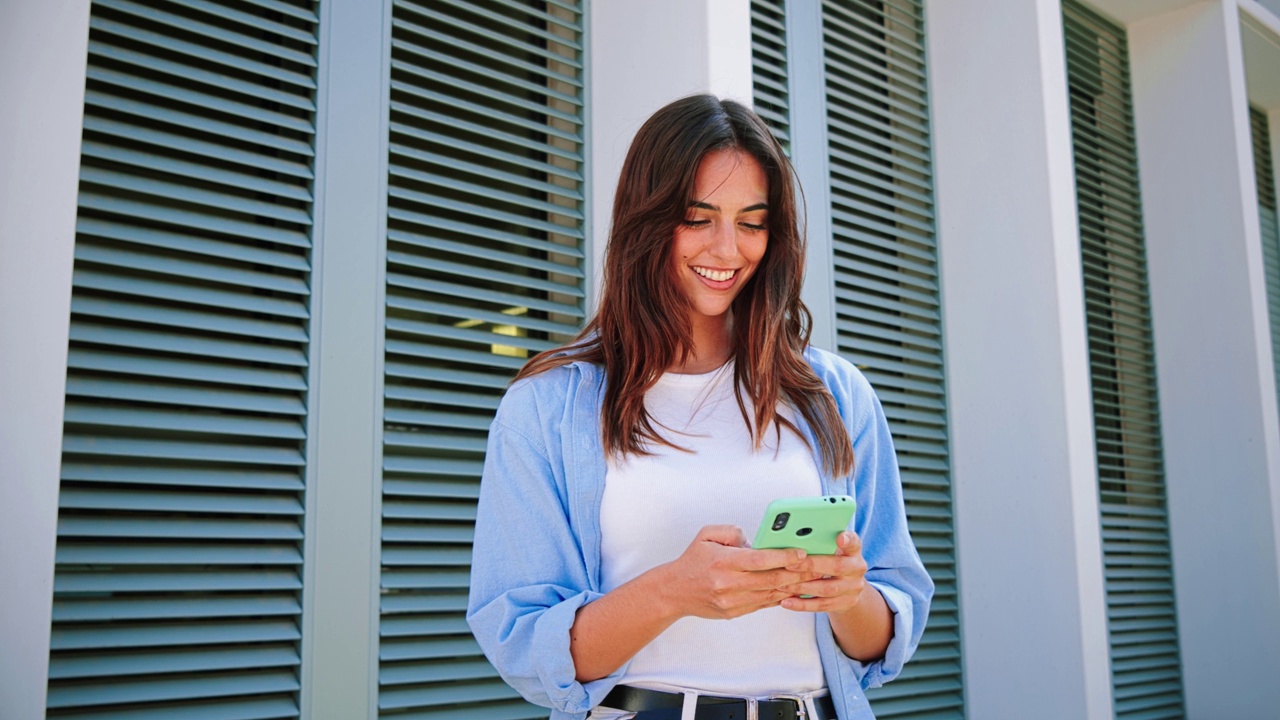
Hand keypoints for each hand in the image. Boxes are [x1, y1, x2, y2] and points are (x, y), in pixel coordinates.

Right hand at [657, 525, 822, 619]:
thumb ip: (733, 531)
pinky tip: (795, 590)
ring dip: (794, 587)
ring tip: (813, 579)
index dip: (784, 556)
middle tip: (817, 566)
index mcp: (723, 561)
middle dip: (797, 573)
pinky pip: (764, 604)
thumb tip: (756, 540)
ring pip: (771, 593)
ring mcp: (733, 601)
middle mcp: (729, 583)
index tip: (802, 553)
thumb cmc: (693, 560)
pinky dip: (781, 597)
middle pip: (771, 579)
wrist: (675, 591)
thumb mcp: (707, 534)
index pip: (760, 560)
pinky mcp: (735, 612)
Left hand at [776, 531, 877, 612]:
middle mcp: (857, 569)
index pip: (854, 543)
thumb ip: (821, 542)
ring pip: (826, 589)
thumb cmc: (833, 561)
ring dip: (802, 588)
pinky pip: (822, 605)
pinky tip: (787, 602)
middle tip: (789, 565)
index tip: (840, 538)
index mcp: (853, 551)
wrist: (849, 586)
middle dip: (810, 566)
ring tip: (782, 586)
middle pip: (836, 567)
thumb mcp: (833, 549)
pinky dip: (802, 604)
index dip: (848, 540)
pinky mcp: (846, 604)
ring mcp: (853, 588)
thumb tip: (794, 534)